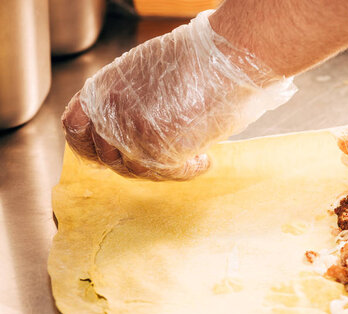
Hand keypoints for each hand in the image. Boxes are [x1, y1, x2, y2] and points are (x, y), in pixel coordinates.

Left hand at [62, 10, 295, 180]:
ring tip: (191, 154)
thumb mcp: (147, 71)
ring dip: (164, 167)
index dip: (92, 145)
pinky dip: (190, 169)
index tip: (109, 152)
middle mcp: (110, 113)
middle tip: (158, 156)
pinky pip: (171, 173)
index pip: (76, 129)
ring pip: (139, 170)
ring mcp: (131, 135)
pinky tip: (203, 158)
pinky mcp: (158, 153)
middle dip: (134, 160)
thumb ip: (130, 99)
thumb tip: (137, 122)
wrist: (225, 61)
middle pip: (108, 157)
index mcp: (102, 88)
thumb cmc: (198, 60)